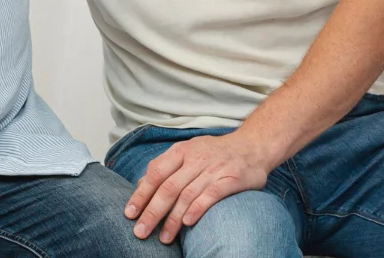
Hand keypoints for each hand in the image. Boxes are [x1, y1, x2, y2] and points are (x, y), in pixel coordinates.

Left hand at [125, 132, 274, 243]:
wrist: (254, 145)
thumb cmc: (216, 153)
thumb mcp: (189, 152)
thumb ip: (165, 167)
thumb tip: (140, 185)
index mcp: (183, 151)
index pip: (156, 173)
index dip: (141, 194)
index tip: (129, 214)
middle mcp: (197, 158)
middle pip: (169, 187)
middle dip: (153, 212)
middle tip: (141, 232)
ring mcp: (215, 167)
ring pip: (188, 194)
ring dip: (174, 219)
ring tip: (165, 238)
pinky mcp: (233, 177)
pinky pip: (213, 193)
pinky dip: (199, 208)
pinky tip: (189, 222)